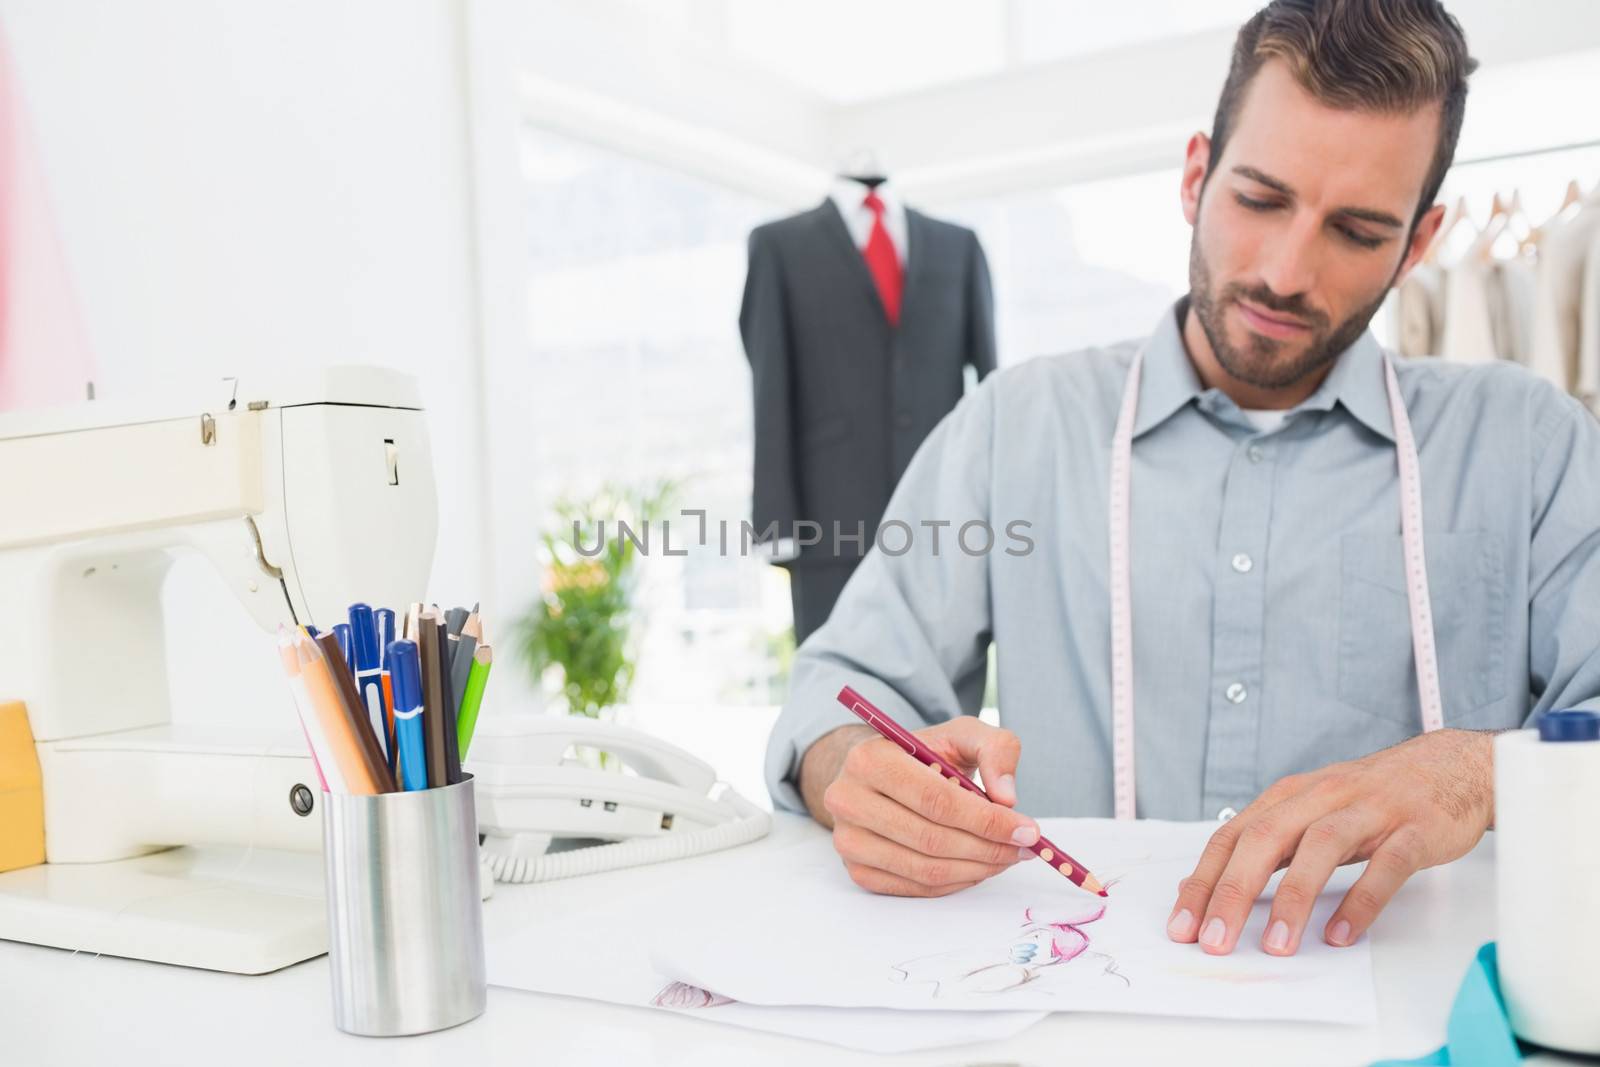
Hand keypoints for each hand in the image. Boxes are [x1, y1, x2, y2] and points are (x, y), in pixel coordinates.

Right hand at [805, 718, 1039, 896]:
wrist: (879, 776)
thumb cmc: (924, 755)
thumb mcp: (962, 734)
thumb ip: (995, 750)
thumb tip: (1008, 799)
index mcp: (870, 758)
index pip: (936, 800)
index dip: (986, 820)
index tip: (1027, 829)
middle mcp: (847, 799)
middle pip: (931, 838)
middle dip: (988, 848)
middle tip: (1023, 848)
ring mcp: (848, 839)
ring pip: (925, 868)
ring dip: (976, 869)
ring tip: (1006, 857)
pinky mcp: (857, 870)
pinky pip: (915, 887)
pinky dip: (955, 882)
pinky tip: (977, 866)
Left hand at [1166, 729, 1495, 955]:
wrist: (1452, 766)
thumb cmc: (1371, 798)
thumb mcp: (1308, 813)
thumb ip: (1263, 845)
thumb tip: (1202, 883)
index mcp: (1289, 796)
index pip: (1231, 838)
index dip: (1203, 881)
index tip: (1181, 926)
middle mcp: (1321, 797)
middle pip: (1265, 839)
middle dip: (1233, 892)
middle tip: (1214, 941)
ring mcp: (1369, 811)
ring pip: (1320, 847)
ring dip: (1294, 898)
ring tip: (1276, 946)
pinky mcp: (1415, 828)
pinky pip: (1386, 865)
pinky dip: (1363, 900)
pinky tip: (1343, 934)